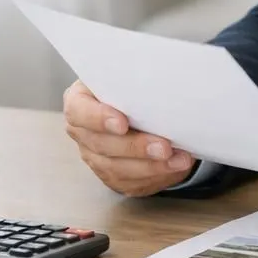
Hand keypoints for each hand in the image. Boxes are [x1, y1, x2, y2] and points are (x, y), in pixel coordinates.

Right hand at [62, 80, 194, 196]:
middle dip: (136, 148)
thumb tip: (163, 76)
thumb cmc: (132, 86)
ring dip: (151, 167)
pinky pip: (131, 182)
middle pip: (102, 145)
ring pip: (117, 169)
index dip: (98, 119)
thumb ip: (135, 78)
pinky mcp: (113, 175)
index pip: (78, 111)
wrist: (140, 106)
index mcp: (80, 101)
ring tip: (179, 159)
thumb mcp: (129, 74)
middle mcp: (82, 132)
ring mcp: (95, 157)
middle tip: (164, 147)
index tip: (122, 123)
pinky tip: (175, 167)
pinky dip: (156, 176)